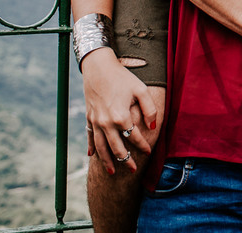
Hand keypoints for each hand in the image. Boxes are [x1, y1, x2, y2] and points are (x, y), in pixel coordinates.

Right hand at [82, 49, 159, 173]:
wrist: (98, 67)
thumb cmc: (122, 77)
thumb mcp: (141, 89)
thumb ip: (149, 109)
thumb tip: (153, 126)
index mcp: (121, 117)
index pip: (134, 137)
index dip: (143, 146)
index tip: (149, 152)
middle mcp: (106, 123)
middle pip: (116, 147)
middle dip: (125, 160)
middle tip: (133, 170)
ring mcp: (96, 121)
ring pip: (101, 147)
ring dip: (106, 161)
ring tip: (112, 173)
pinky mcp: (89, 117)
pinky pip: (89, 136)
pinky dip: (91, 147)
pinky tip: (92, 156)